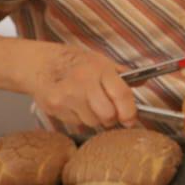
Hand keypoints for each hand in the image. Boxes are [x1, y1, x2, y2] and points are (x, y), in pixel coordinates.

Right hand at [23, 44, 137, 132]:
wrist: (39, 63)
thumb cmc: (73, 62)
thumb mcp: (99, 61)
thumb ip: (121, 75)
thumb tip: (144, 81)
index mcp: (100, 69)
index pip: (122, 95)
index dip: (130, 112)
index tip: (131, 119)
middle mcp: (84, 82)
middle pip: (108, 115)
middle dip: (111, 118)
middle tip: (108, 112)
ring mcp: (68, 96)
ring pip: (92, 122)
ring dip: (94, 118)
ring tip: (87, 105)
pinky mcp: (56, 107)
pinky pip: (77, 123)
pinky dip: (79, 118)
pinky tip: (74, 105)